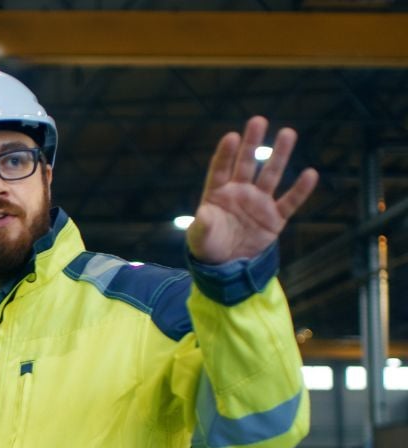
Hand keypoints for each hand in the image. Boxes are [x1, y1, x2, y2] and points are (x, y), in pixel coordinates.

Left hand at [188, 116, 318, 263]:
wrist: (228, 265)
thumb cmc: (208, 245)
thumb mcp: (199, 238)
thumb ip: (202, 225)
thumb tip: (203, 214)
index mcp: (217, 193)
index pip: (220, 168)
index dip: (226, 153)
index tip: (232, 136)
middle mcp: (239, 192)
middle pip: (246, 164)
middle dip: (252, 143)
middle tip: (258, 120)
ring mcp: (258, 203)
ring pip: (270, 175)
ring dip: (279, 155)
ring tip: (288, 133)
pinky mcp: (275, 218)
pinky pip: (290, 201)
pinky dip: (300, 190)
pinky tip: (310, 173)